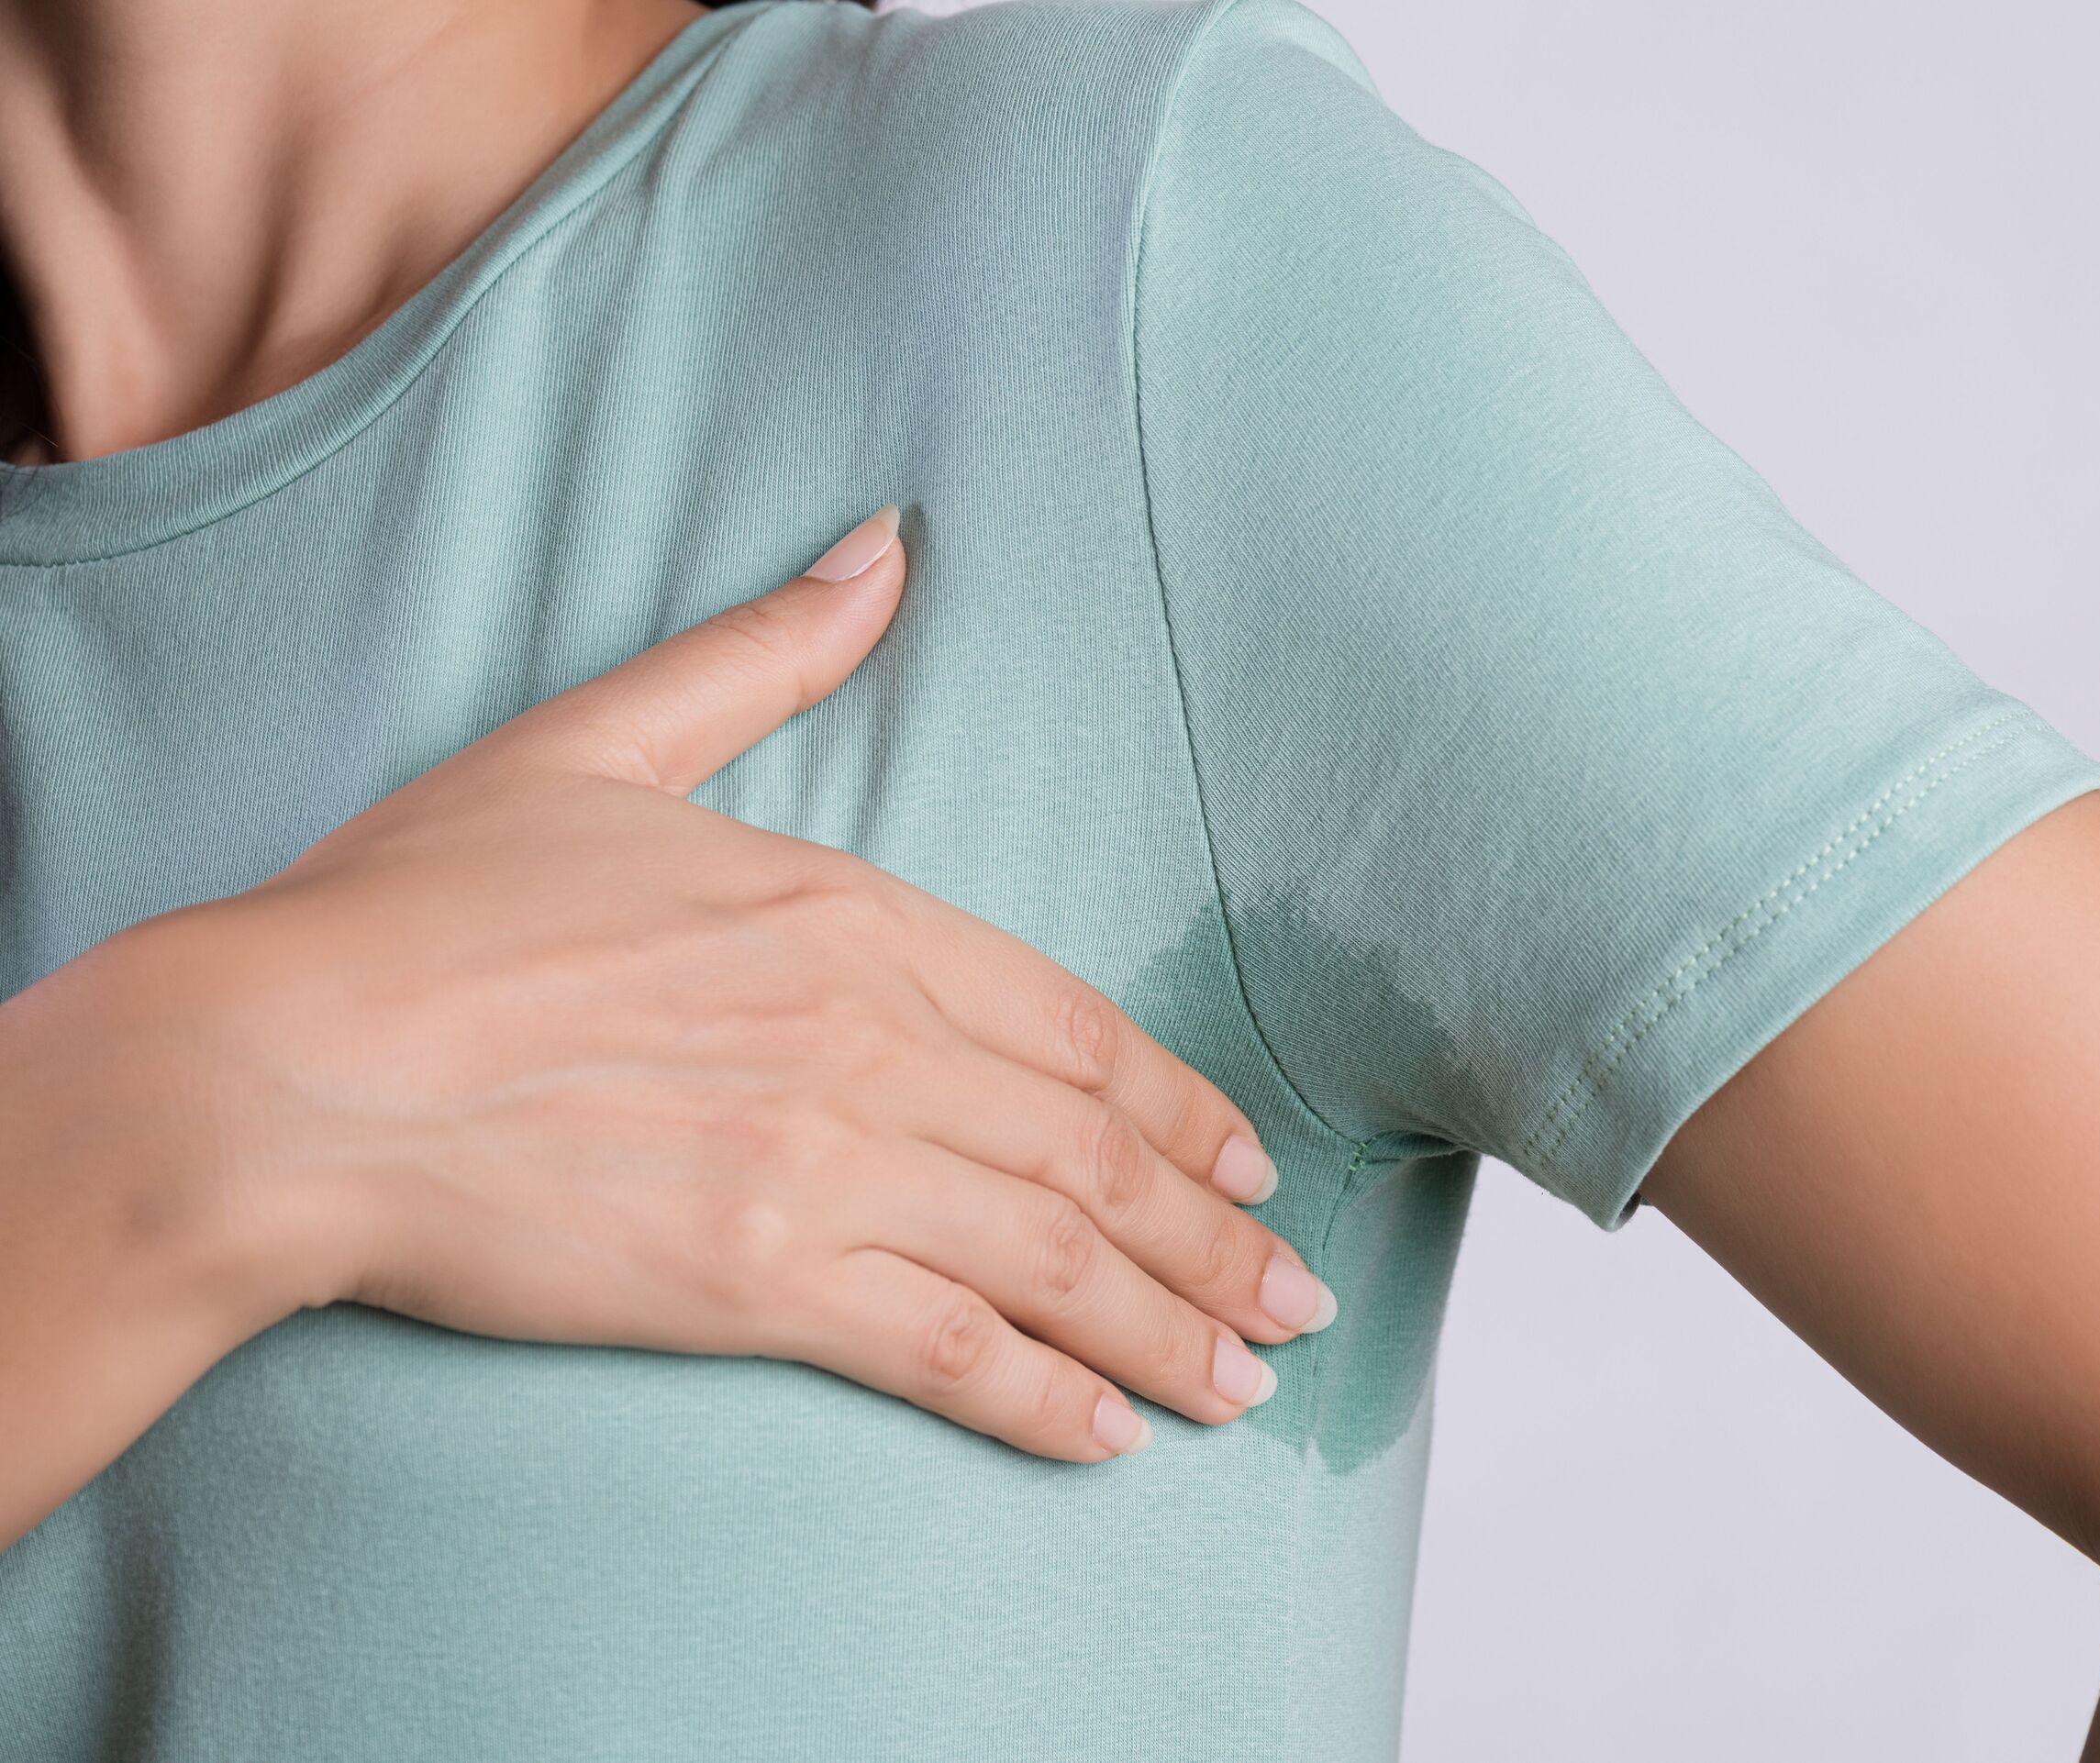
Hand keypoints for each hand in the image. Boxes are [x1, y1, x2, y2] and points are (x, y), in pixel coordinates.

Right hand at [146, 504, 1332, 1462]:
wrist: (278, 1063)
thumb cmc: (416, 910)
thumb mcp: (596, 744)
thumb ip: (763, 654)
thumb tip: (885, 544)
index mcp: (847, 914)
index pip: (1069, 1026)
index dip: (1176, 1105)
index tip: (1242, 1162)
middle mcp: (867, 1038)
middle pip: (1092, 1152)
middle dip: (1213, 1237)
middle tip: (1293, 1299)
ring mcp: (823, 1160)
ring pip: (1053, 1255)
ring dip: (1169, 1325)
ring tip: (1243, 1378)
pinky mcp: (757, 1280)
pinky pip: (948, 1347)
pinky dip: (1044, 1395)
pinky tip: (1111, 1436)